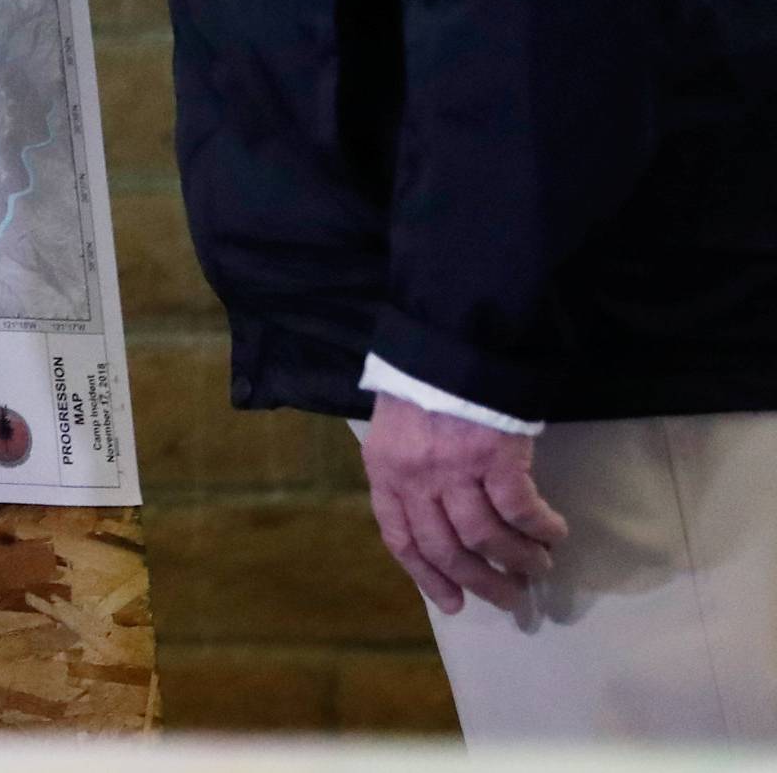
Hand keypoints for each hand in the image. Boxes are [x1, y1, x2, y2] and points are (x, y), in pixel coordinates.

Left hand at [363, 394, 568, 615]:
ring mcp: (455, 470)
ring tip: (539, 568)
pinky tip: (554, 532)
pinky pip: (522, 511)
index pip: (401, 539)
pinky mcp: (495, 458)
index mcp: (384, 470)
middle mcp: (415, 477)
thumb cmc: (421, 382)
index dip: (428, 577)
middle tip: (511, 598)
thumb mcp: (394, 429)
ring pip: (488, 538)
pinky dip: (541, 528)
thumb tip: (433, 524)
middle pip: (448, 549)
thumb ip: (405, 474)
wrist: (449, 335)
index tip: (455, 604)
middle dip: (482, 582)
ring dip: (518, 561)